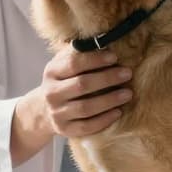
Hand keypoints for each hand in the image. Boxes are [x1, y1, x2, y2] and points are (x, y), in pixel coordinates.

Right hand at [12, 49, 131, 163]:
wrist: (43, 111)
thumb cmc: (62, 82)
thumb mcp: (62, 64)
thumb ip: (78, 53)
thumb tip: (102, 40)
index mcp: (51, 72)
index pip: (74, 64)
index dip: (95, 60)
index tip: (114, 57)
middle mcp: (52, 93)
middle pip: (82, 85)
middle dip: (107, 78)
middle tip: (127, 74)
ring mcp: (57, 113)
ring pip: (86, 108)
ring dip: (110, 100)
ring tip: (128, 93)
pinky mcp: (65, 130)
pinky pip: (87, 126)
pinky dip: (104, 120)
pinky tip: (118, 112)